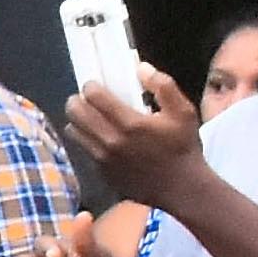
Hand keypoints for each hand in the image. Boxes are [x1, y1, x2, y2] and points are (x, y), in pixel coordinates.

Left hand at [64, 68, 201, 203]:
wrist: (181, 188)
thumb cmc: (183, 148)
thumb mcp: (183, 113)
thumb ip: (164, 86)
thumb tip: (141, 68)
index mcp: (130, 124)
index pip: (94, 97)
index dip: (90, 86)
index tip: (94, 85)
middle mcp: (111, 142)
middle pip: (75, 113)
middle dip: (77, 101)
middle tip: (85, 99)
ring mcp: (103, 160)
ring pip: (74, 132)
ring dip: (77, 120)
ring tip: (89, 116)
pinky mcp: (101, 173)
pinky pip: (84, 149)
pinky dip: (87, 139)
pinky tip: (100, 136)